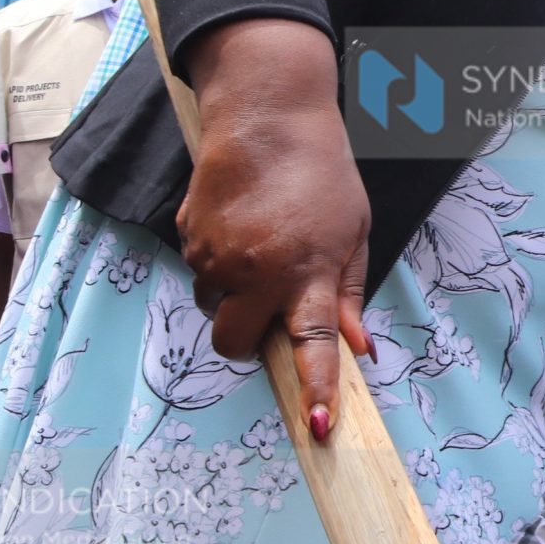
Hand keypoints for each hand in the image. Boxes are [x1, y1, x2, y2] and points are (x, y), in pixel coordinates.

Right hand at [179, 19, 371, 440]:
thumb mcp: (352, 232)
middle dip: (246, 340)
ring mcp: (216, 256)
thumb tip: (357, 348)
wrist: (267, 117)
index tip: (317, 426)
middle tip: (268, 308)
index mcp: (309, 271)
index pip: (313, 345)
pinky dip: (216, 263)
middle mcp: (258, 270)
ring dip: (231, 295)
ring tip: (259, 246)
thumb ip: (347, 293)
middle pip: (235, 344)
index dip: (316, 389)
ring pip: (212, 306)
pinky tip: (239, 224)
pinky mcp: (187, 236)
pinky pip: (199, 271)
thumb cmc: (321, 174)